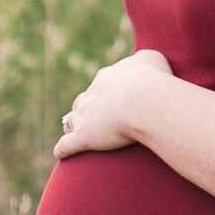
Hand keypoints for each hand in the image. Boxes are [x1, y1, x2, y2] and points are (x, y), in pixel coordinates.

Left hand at [53, 49, 173, 160]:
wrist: (146, 100)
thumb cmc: (153, 80)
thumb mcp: (152, 59)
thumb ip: (144, 59)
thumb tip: (143, 63)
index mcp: (106, 78)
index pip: (99, 85)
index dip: (103, 93)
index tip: (109, 100)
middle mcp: (91, 95)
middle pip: (82, 102)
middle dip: (84, 109)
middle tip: (91, 118)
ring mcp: (85, 116)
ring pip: (71, 121)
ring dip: (72, 126)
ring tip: (74, 133)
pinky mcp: (84, 136)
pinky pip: (66, 145)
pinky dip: (62, 150)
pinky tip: (61, 155)